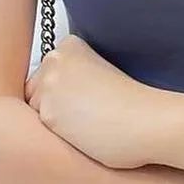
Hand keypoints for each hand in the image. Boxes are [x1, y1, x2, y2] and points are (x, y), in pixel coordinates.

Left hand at [25, 35, 162, 167]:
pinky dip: (59, 138)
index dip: (64, 94)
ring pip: (36, 114)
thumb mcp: (99, 74)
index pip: (45, 76)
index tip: (89, 98)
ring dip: (55, 124)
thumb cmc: (132, 104)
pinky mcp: (48, 113)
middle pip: (35, 93)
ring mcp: (48, 85)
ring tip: (88, 126)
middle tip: (88, 114)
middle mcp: (54, 60)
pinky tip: (84, 135)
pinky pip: (40, 133)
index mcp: (69, 45)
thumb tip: (50, 96)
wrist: (149, 121)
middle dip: (54, 107)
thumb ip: (72, 78)